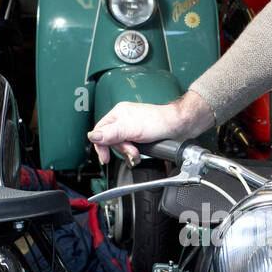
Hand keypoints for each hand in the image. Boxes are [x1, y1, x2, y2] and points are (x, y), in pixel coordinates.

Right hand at [87, 89, 214, 164]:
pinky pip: (130, 147)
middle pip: (111, 140)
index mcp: (118, 113)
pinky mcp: (140, 136)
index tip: (105, 157)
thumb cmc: (159, 123)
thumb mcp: (130, 129)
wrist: (178, 127)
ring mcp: (132, 127)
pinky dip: (133, 153)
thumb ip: (110, 133)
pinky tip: (139, 154)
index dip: (101, 145)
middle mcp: (124, 119)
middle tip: (131, 151)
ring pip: (121, 145)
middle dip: (120, 149)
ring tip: (137, 154)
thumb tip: (93, 136)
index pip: (100, 131)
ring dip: (128, 152)